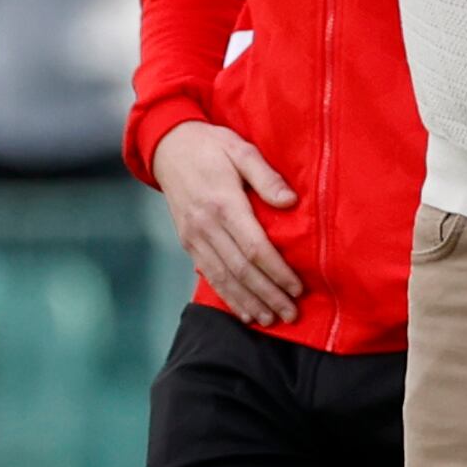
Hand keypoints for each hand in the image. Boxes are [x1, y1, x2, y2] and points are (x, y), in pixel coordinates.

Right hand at [154, 121, 303, 324]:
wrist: (168, 147)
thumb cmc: (212, 146)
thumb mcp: (241, 149)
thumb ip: (266, 176)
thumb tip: (290, 201)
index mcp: (223, 204)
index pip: (255, 248)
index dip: (277, 271)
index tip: (298, 287)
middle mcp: (206, 226)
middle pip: (241, 270)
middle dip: (268, 295)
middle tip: (291, 314)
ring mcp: (194, 237)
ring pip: (224, 279)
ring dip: (248, 302)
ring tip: (271, 320)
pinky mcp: (187, 242)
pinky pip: (209, 275)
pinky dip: (227, 296)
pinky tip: (243, 311)